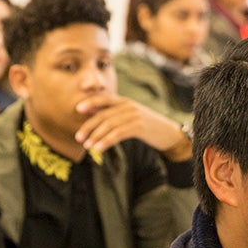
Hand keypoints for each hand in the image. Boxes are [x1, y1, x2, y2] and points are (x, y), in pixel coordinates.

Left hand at [74, 94, 190, 160]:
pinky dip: (106, 141)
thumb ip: (116, 115)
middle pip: (103, 114)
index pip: (104, 99)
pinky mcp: (139, 126)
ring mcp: (134, 115)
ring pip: (109, 125)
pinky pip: (118, 134)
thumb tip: (95, 117)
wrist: (170, 134)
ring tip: (87, 146)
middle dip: (89, 126)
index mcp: (125, 102)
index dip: (90, 102)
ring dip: (96, 136)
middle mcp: (128, 106)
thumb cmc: (148, 128)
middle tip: (78, 138)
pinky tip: (99, 148)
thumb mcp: (132, 118)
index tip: (77, 109)